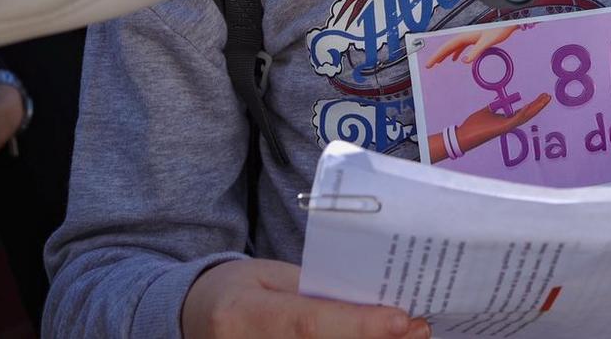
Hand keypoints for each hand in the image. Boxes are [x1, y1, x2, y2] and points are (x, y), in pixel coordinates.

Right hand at [182, 258, 427, 338]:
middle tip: (418, 330)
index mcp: (242, 316)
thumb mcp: (270, 277)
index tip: (402, 320)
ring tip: (404, 337)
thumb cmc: (236, 291)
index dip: (359, 326)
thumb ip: (316, 291)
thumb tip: (373, 302)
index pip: (309, 325)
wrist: (192, 319)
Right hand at [427, 25, 519, 66]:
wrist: (507, 24)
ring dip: (445, 55)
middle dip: (437, 56)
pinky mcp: (474, 39)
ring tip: (438, 63)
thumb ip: (476, 52)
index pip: (447, 47)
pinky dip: (456, 53)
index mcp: (465, 36)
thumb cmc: (499, 30)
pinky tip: (457, 59)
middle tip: (429, 65)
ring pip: (453, 47)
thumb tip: (464, 61)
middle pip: (447, 47)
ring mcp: (469, 37)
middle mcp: (465, 36)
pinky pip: (461, 47)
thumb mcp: (487, 42)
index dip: (437, 56)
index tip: (429, 64)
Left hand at [429, 92, 553, 161]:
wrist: (464, 136)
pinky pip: (515, 120)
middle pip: (528, 114)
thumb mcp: (486, 111)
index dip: (533, 104)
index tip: (541, 96)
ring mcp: (506, 127)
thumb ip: (495, 107)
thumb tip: (500, 102)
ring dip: (536, 108)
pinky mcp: (502, 129)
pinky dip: (524, 113)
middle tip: (548, 96)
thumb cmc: (474, 125)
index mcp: (505, 120)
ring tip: (545, 99)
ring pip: (525, 117)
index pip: (523, 111)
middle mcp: (508, 124)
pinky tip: (530, 106)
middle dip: (539, 105)